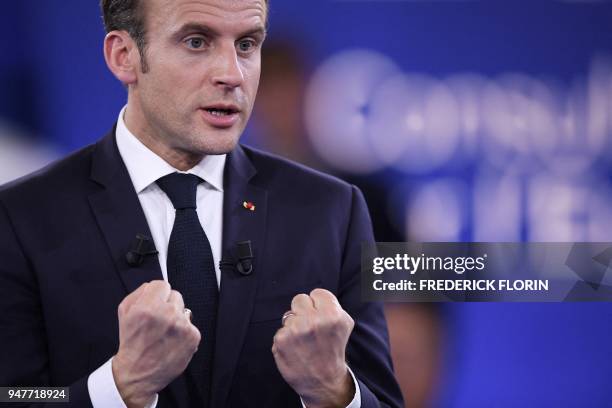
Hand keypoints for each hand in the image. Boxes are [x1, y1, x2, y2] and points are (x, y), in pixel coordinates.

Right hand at [111, 281, 200, 407]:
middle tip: (158, 321)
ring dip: (176, 318)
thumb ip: (139, 293)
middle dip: (167, 305)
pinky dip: (184, 332)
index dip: (157, 294)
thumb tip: (152, 286)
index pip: (162, 284)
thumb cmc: (131, 344)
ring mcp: (182, 326)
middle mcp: (167, 314)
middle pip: (175, 295)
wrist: (137, 373)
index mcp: (148, 307)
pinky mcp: (193, 337)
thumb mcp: (124, 312)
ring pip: (184, 310)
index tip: (155, 303)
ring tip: (164, 332)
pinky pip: (191, 325)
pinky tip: (172, 340)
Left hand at [272, 288, 354, 407]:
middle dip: (304, 311)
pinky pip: (281, 330)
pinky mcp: (280, 340)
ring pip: (289, 315)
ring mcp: (295, 330)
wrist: (323, 382)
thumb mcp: (345, 325)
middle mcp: (313, 320)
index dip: (319, 304)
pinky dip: (286, 338)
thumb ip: (332, 307)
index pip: (317, 293)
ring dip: (294, 325)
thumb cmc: (333, 351)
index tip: (320, 316)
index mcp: (332, 315)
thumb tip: (317, 297)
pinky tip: (295, 349)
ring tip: (304, 341)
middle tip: (310, 327)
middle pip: (299, 299)